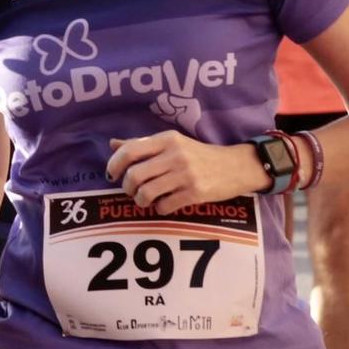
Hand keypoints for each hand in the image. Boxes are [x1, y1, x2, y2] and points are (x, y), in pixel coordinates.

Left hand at [105, 133, 263, 213]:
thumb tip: (113, 144)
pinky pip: (164, 206)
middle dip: (128, 187)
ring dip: (141, 201)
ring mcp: (185, 174)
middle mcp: (175, 155)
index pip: (130, 151)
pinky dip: (160, 209)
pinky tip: (165, 204)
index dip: (114, 165)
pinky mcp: (195, 193)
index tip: (112, 175)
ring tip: (146, 199)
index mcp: (167, 139)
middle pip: (134, 175)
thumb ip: (142, 144)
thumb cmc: (199, 155)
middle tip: (133, 190)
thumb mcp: (173, 143)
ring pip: (146, 193)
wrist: (236, 166)